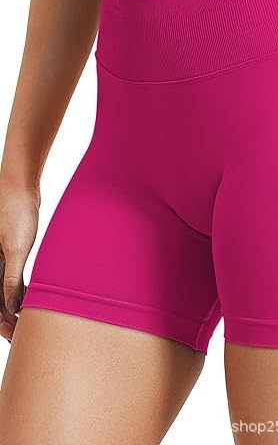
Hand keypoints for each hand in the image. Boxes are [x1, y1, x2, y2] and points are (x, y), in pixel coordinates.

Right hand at [0, 176, 39, 341]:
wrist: (20, 188)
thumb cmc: (16, 213)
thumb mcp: (16, 247)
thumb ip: (11, 278)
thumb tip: (11, 306)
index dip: (1, 322)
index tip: (14, 335)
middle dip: (6, 319)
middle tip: (23, 335)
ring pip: (1, 292)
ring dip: (13, 307)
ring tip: (28, 322)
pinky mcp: (7, 254)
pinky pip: (9, 279)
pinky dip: (18, 292)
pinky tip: (29, 302)